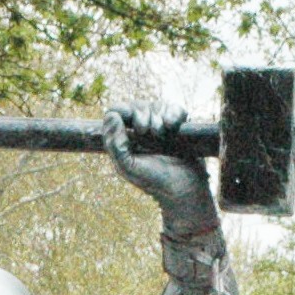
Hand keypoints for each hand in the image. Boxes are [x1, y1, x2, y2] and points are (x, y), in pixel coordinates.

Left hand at [104, 103, 218, 232]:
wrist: (183, 189)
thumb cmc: (153, 180)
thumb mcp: (128, 167)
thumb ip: (115, 144)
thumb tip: (111, 115)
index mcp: (126, 138)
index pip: (117, 111)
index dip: (122, 110)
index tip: (129, 118)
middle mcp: (142, 130)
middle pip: (136, 106)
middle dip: (141, 116)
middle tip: (147, 132)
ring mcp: (161, 126)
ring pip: (155, 105)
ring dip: (158, 118)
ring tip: (162, 135)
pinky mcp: (179, 125)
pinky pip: (174, 108)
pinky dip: (173, 114)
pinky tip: (172, 127)